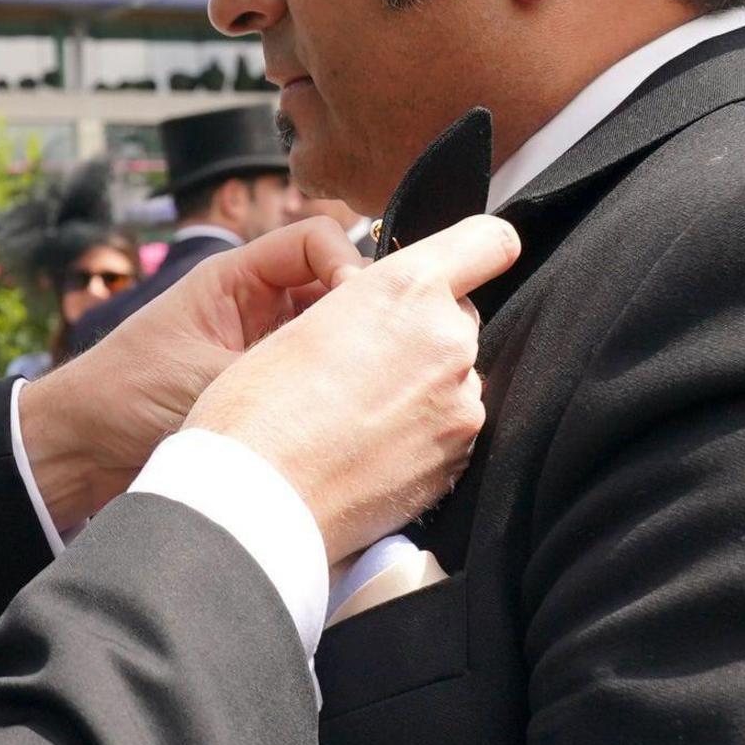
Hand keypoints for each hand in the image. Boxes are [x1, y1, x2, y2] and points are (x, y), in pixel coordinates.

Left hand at [17, 217, 361, 535]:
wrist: (79, 451)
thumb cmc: (122, 396)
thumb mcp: (203, 375)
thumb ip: (275, 365)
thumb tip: (350, 365)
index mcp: (235, 277)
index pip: (315, 240)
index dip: (347, 264)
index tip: (357, 311)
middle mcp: (257, 306)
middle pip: (334, 289)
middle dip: (359, 316)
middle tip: (378, 358)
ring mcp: (264, 350)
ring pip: (331, 340)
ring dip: (349, 361)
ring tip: (364, 393)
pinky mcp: (266, 393)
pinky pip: (316, 384)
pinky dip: (335, 398)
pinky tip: (347, 422)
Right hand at [183, 215, 517, 565]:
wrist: (253, 503)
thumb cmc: (257, 408)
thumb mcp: (307, 320)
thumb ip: (369, 302)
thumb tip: (393, 308)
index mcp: (408, 289)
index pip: (490, 241)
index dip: (476, 250)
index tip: (459, 264)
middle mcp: (448, 341)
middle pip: (460, 317)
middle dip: (424, 329)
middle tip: (364, 359)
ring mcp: (460, 405)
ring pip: (455, 377)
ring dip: (422, 385)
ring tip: (357, 414)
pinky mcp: (458, 460)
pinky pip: (450, 427)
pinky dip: (420, 430)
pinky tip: (368, 445)